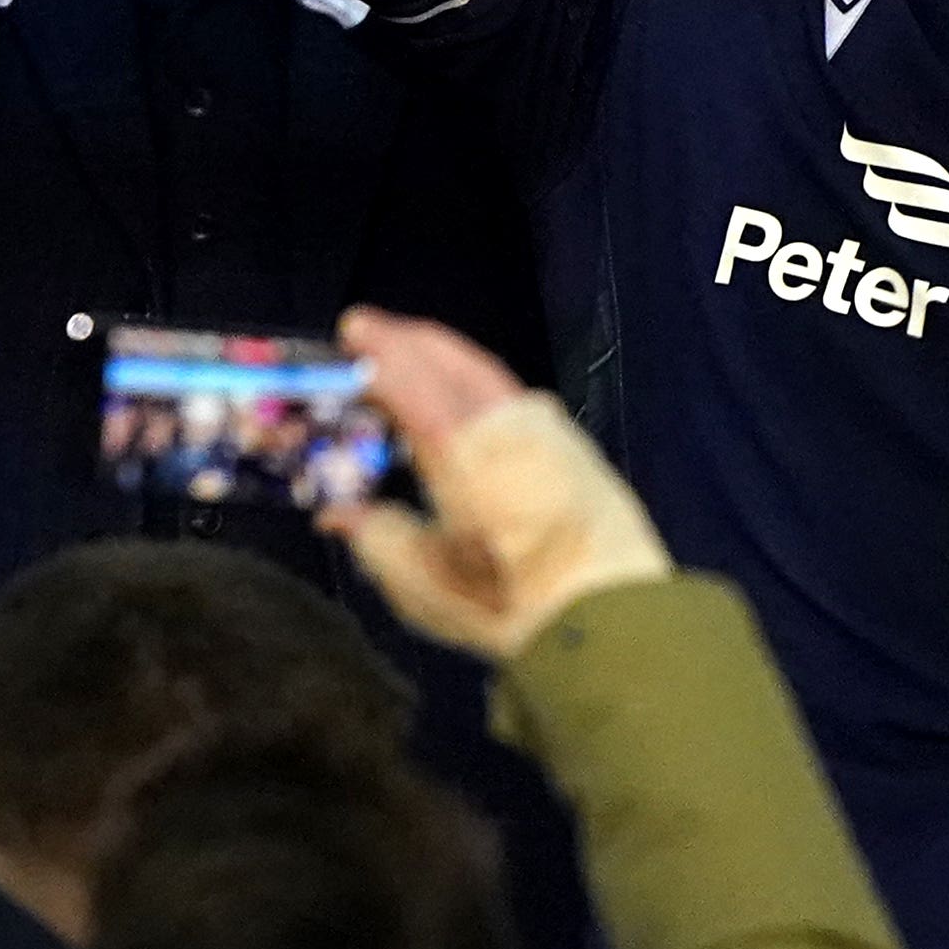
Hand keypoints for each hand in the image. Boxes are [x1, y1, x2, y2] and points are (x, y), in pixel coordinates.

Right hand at [328, 310, 673, 660]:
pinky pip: (510, 393)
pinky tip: (463, 396)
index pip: (409, 379)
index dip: (377, 352)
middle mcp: (503, 423)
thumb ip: (377, 537)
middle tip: (369, 332)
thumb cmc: (507, 603)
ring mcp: (546, 428)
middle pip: (448, 360)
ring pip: (484, 372)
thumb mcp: (425, 583)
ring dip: (442, 354)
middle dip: (405, 340)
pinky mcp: (572, 445)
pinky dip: (474, 380)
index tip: (350, 332)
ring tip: (411, 351)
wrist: (611, 616)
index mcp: (460, 449)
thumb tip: (338, 514)